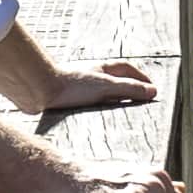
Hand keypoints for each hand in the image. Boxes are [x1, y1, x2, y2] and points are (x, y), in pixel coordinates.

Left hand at [44, 53, 161, 114]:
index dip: (141, 78)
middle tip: (141, 103)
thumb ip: (130, 89)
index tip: (151, 90)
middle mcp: (92, 76)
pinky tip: (101, 123)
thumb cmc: (70, 86)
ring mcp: (81, 89)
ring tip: (125, 117)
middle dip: (130, 90)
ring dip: (114, 103)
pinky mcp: (70, 101)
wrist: (39, 91)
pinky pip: (91, 106)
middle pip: (116, 81)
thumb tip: (152, 92)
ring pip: (103, 95)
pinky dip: (100, 112)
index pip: (127, 69)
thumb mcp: (106, 87)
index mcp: (102, 69)